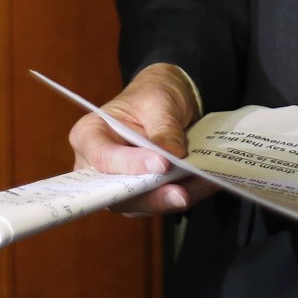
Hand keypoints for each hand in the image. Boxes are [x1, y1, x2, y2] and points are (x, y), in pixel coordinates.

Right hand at [68, 63, 213, 214]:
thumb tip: (172, 156)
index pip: (103, 157)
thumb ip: (163, 128)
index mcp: (90, 135)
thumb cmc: (151, 94)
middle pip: (118, 191)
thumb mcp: (158, 102)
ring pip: (141, 203)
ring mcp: (119, 182)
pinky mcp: (142, 192)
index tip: (160, 164)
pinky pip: (161, 200)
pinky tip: (207, 183)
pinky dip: (187, 193)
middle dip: (152, 195)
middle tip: (181, 193)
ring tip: (203, 185)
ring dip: (173, 198)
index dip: (129, 164)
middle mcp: (97, 166)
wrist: (166, 100)